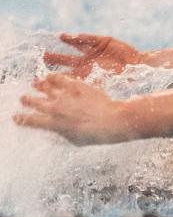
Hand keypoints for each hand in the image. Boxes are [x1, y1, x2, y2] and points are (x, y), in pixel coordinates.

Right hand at [14, 74, 129, 144]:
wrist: (111, 121)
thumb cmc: (95, 135)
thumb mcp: (74, 140)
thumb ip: (62, 134)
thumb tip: (57, 131)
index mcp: (53, 124)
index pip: (30, 121)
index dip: (21, 119)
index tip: (16, 117)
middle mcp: (55, 108)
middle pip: (33, 102)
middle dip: (26, 100)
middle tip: (24, 98)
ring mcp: (65, 96)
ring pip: (44, 87)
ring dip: (37, 85)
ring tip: (35, 84)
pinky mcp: (75, 86)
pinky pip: (60, 78)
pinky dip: (52, 77)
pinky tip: (50, 76)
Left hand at [43, 33, 142, 77]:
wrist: (139, 66)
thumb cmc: (124, 78)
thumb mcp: (105, 84)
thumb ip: (90, 87)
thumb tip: (74, 94)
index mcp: (86, 74)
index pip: (66, 75)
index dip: (54, 76)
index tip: (42, 78)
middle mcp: (87, 62)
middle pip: (67, 59)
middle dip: (55, 58)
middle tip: (43, 56)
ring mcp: (94, 51)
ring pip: (77, 45)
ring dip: (69, 41)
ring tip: (61, 36)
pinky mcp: (104, 41)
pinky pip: (91, 38)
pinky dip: (84, 38)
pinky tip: (76, 36)